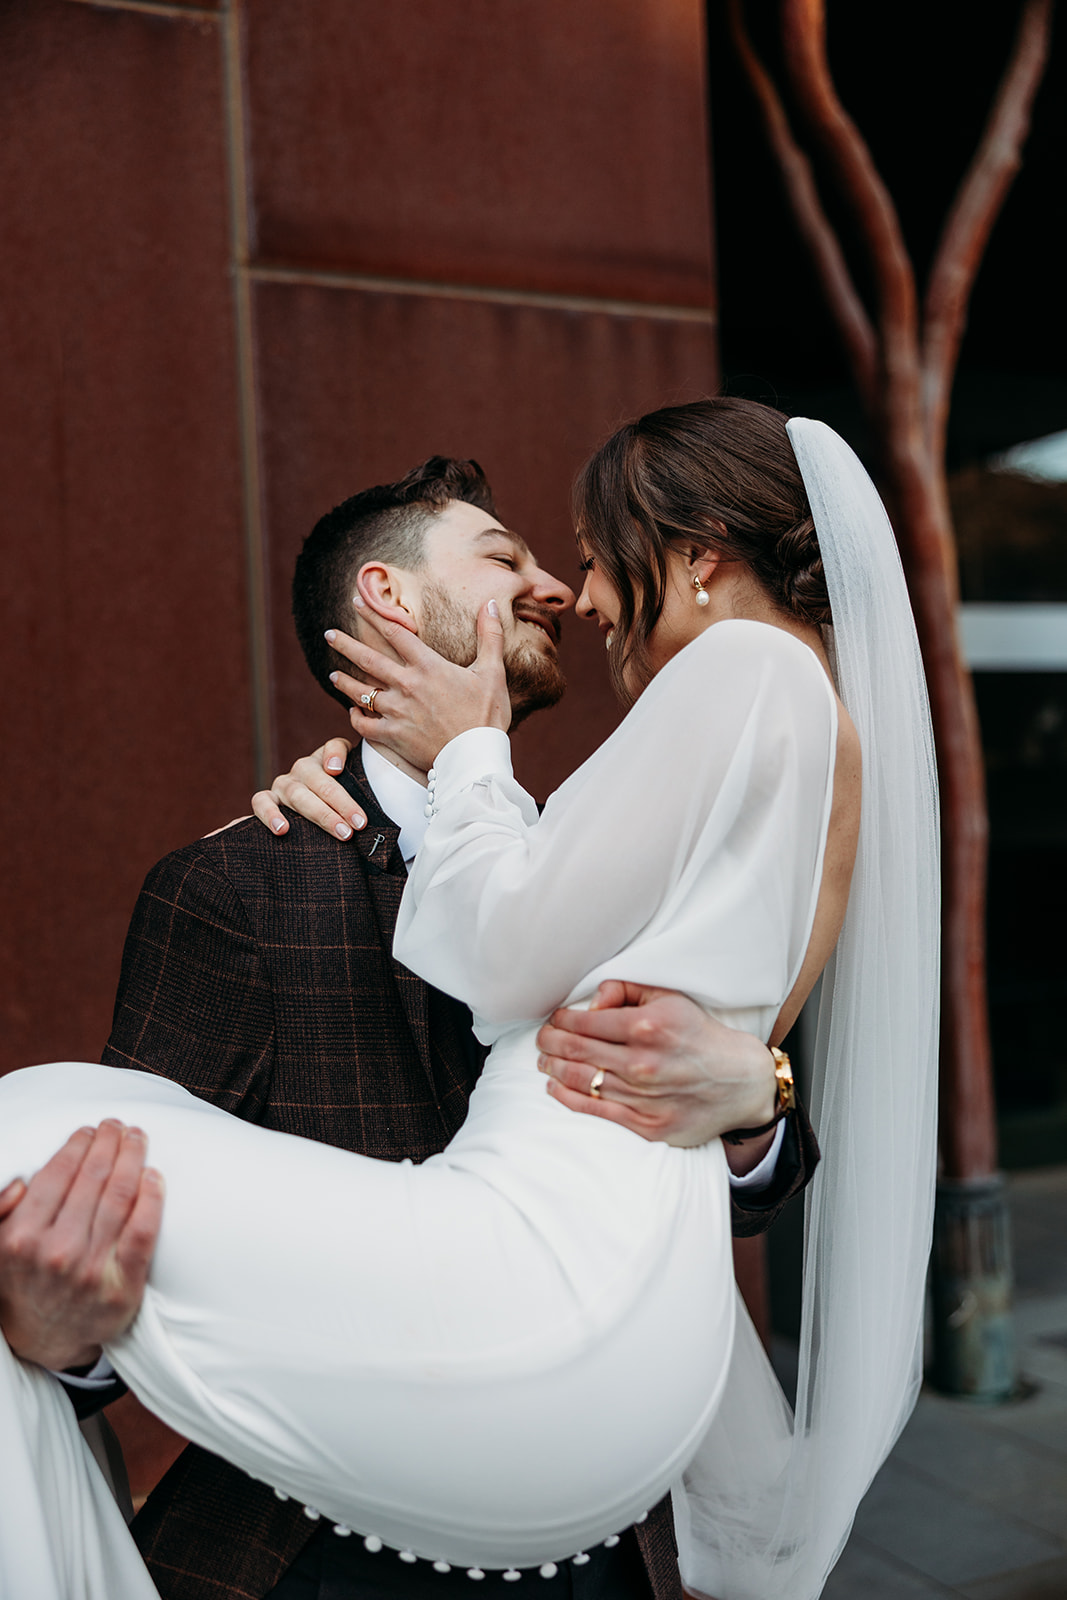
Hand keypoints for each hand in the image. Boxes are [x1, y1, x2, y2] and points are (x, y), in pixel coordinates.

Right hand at [0, 1121, 163, 1369]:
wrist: (44, 1339)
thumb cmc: (21, 1284)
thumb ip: (0, 1212)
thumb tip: (22, 1182)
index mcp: (22, 1238)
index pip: (58, 1175)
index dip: (77, 1145)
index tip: (88, 1130)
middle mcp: (57, 1251)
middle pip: (94, 1179)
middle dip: (108, 1143)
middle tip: (117, 1125)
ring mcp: (92, 1269)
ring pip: (120, 1197)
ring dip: (132, 1158)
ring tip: (137, 1138)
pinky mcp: (123, 1285)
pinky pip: (144, 1231)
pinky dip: (152, 1198)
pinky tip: (154, 1176)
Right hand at [251, 739, 367, 839]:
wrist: (314, 808)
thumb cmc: (340, 798)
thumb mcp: (353, 780)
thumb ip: (355, 770)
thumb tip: (338, 769)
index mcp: (325, 758)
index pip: (334, 747)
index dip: (336, 757)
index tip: (339, 770)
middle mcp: (303, 768)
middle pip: (322, 782)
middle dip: (342, 805)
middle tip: (359, 825)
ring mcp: (283, 784)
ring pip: (298, 795)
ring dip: (321, 815)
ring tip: (340, 833)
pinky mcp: (265, 799)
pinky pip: (261, 802)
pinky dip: (269, 814)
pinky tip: (282, 830)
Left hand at [327, 596, 509, 769]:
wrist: (476, 758)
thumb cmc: (486, 715)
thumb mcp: (493, 672)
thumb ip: (489, 636)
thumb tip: (491, 603)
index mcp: (428, 666)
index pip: (394, 631)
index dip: (374, 614)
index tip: (358, 602)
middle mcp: (407, 685)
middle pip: (368, 659)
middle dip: (345, 645)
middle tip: (329, 634)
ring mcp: (397, 712)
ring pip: (360, 692)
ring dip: (343, 681)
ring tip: (332, 675)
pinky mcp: (392, 736)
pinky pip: (365, 724)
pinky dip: (356, 717)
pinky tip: (352, 711)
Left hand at [536, 982, 778, 1156]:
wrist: (740, 1081)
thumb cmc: (699, 1035)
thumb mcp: (669, 998)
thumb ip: (625, 990)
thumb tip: (590, 1003)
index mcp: (647, 1026)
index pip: (585, 1022)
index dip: (560, 1020)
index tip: (554, 1019)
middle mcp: (642, 1063)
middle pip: (576, 1050)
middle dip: (550, 1042)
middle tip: (542, 1038)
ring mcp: (643, 1097)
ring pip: (580, 1080)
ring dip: (553, 1067)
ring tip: (544, 1059)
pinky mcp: (646, 1125)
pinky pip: (595, 1110)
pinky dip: (567, 1096)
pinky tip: (554, 1086)